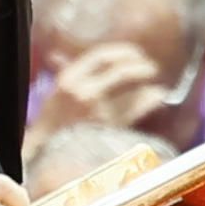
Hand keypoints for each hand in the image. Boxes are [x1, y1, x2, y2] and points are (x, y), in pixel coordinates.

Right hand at [31, 41, 170, 138]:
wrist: (46, 154)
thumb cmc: (51, 124)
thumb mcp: (54, 93)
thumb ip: (64, 71)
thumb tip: (58, 55)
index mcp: (69, 79)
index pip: (101, 55)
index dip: (122, 51)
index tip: (134, 53)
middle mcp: (83, 92)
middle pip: (120, 70)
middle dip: (140, 65)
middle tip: (150, 66)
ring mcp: (97, 112)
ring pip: (132, 90)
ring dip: (149, 84)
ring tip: (157, 83)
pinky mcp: (109, 129)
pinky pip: (137, 110)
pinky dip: (151, 101)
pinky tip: (158, 97)